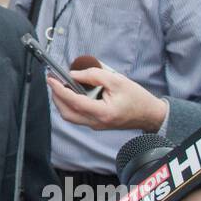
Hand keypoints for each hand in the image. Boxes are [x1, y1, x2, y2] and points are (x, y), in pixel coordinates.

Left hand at [46, 66, 166, 131]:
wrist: (149, 114)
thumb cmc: (137, 98)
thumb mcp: (117, 80)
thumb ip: (94, 76)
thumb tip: (74, 74)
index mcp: (103, 113)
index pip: (75, 102)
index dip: (60, 90)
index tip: (51, 79)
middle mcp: (96, 122)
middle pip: (67, 113)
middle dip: (56, 97)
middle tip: (53, 81)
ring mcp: (95, 125)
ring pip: (70, 116)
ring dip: (61, 101)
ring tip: (60, 85)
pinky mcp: (95, 124)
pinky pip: (77, 116)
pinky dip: (70, 105)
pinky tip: (71, 93)